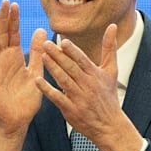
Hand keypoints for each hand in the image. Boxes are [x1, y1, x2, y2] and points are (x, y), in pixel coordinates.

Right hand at [0, 0, 45, 150]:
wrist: (18, 120)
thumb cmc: (26, 99)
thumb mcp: (36, 71)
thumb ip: (38, 52)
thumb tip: (42, 30)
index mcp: (14, 57)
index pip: (13, 33)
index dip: (13, 19)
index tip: (14, 4)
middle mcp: (2, 59)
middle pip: (1, 34)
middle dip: (2, 17)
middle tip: (4, 1)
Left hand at [36, 24, 142, 150]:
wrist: (109, 125)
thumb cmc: (108, 95)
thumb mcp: (111, 70)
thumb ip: (109, 47)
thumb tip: (113, 26)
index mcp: (95, 75)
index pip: (82, 60)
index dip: (72, 51)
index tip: (62, 41)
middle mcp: (87, 85)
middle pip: (71, 68)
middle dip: (58, 56)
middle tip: (45, 45)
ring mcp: (78, 98)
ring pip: (63, 80)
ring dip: (52, 68)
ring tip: (41, 57)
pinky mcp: (70, 110)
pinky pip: (57, 98)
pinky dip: (47, 89)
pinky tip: (37, 80)